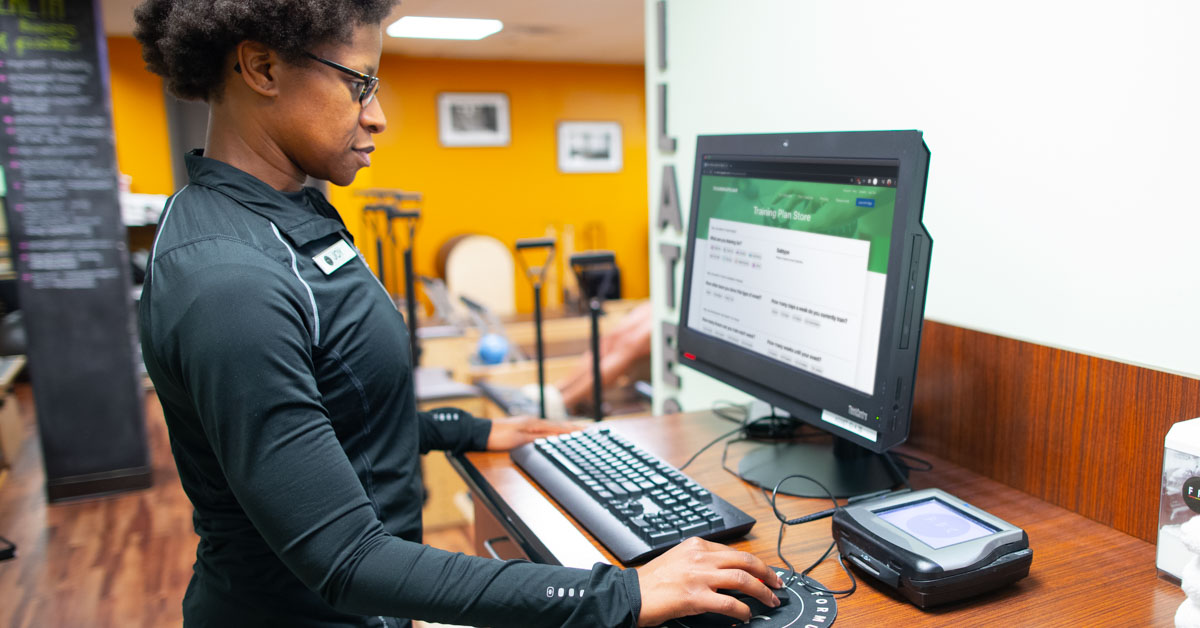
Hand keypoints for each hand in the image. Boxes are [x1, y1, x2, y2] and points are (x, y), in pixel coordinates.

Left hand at [484, 416, 589, 450]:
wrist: (480, 433)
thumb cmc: (498, 437)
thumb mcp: (519, 439)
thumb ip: (538, 437)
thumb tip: (556, 436)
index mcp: (534, 423)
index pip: (558, 427)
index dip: (573, 430)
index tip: (586, 431)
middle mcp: (533, 421)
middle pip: (557, 425)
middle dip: (572, 428)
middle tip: (587, 430)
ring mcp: (528, 424)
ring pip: (551, 427)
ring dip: (564, 429)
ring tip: (576, 430)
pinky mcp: (524, 427)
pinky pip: (544, 428)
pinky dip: (554, 430)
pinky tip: (556, 433)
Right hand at [635, 537, 781, 625]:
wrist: (632, 594)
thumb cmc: (652, 581)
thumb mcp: (678, 560)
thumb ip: (701, 562)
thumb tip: (727, 573)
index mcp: (696, 546)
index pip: (734, 552)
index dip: (754, 563)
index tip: (764, 572)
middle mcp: (700, 557)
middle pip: (745, 561)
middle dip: (766, 573)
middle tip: (777, 583)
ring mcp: (699, 576)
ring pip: (742, 579)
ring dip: (761, 591)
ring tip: (770, 600)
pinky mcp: (696, 597)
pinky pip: (729, 603)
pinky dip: (743, 610)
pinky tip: (746, 615)